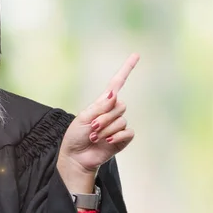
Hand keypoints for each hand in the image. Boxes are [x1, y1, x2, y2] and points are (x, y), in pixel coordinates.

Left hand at [58, 53, 139, 184]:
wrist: (77, 156)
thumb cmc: (76, 135)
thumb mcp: (83, 117)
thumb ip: (100, 106)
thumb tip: (114, 93)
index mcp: (102, 103)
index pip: (117, 83)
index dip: (126, 69)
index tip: (136, 55)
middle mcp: (112, 111)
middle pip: (119, 106)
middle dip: (104, 118)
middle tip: (92, 128)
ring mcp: (118, 125)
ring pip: (121, 120)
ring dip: (106, 130)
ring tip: (94, 137)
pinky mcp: (123, 138)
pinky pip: (128, 132)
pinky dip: (116, 137)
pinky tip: (107, 142)